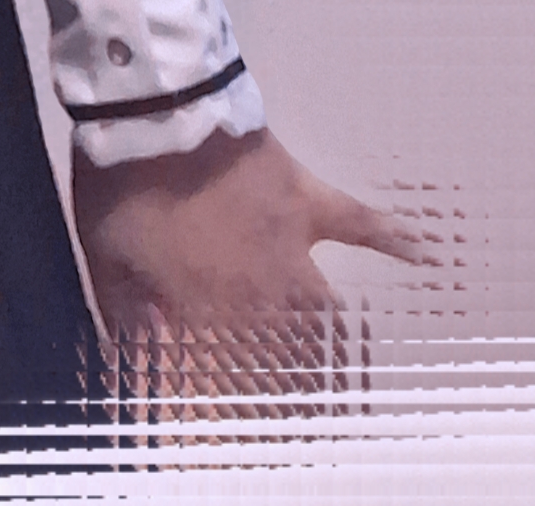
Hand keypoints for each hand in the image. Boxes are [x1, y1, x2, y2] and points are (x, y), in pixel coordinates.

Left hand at [72, 126, 431, 397]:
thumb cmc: (122, 184)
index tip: (248, 425)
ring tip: (359, 374)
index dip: (239, 403)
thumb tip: (148, 365)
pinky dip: (395, 239)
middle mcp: (260, 288)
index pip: (233, 373)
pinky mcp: (304, 198)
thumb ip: (128, 316)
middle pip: (288, 352)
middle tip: (311, 407)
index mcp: (211, 305)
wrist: (154, 109)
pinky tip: (428, 254)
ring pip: (325, 309)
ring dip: (338, 343)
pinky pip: (360, 223)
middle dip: (297, 386)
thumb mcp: (107, 258)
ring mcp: (290, 243)